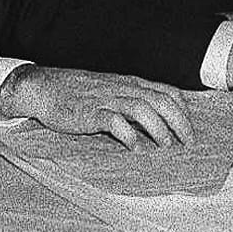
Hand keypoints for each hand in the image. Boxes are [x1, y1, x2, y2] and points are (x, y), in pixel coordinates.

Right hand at [0, 65, 191, 147]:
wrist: (43, 88)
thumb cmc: (77, 93)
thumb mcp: (110, 91)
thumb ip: (131, 101)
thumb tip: (154, 121)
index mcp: (130, 83)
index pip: (167, 91)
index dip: (183, 111)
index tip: (189, 130)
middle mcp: (122, 88)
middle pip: (160, 100)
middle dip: (179, 122)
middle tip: (187, 143)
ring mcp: (105, 99)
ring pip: (141, 108)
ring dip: (158, 128)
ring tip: (166, 146)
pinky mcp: (89, 112)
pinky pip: (113, 121)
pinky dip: (128, 134)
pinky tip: (135, 148)